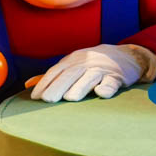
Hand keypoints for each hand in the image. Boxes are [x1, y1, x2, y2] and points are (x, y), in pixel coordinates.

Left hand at [26, 44, 155, 102]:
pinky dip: (106, 87)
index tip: (36, 97)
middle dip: (58, 86)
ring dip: (80, 87)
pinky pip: (111, 82)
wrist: (126, 55)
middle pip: (70, 74)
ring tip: (70, 98)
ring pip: (89, 77)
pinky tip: (100, 92)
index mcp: (73, 60)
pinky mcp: (117, 76)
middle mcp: (86, 62)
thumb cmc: (93, 63)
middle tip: (48, 100)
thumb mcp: (72, 64)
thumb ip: (52, 76)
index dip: (46, 83)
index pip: (56, 71)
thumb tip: (29, 84)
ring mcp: (102, 69)